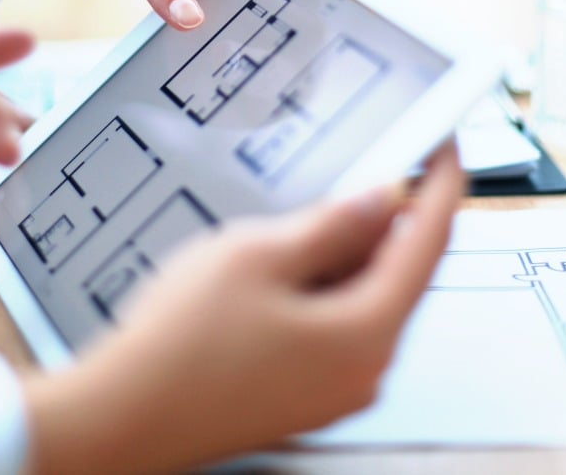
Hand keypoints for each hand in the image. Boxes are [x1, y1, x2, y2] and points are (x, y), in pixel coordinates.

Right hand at [23, 145, 465, 474]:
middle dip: (387, 222)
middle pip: (399, 278)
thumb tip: (377, 203)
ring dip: (347, 257)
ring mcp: (333, 392)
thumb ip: (329, 225)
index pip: (429, 244)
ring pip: (362, 304)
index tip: (443, 150)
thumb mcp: (255, 255)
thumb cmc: (179, 346)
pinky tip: (279, 271)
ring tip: (299, 223)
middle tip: (362, 174)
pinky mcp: (302, 398)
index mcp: (366, 336)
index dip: (441, 186)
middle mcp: (363, 373)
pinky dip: (323, 291)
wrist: (122, 416)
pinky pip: (333, 331)